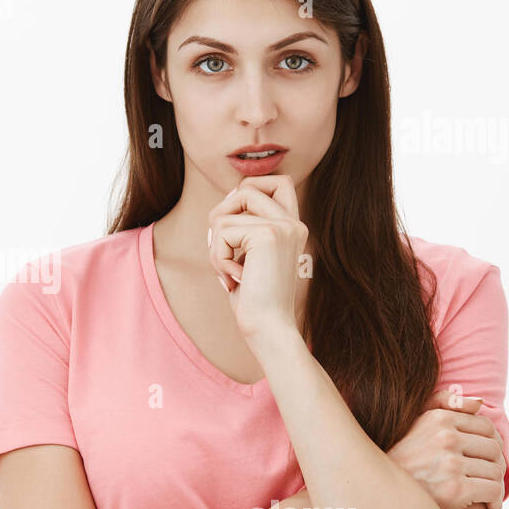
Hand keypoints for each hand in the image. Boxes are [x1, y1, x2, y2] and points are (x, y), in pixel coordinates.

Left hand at [206, 175, 308, 341]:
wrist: (269, 327)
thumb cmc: (254, 300)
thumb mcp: (249, 257)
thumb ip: (245, 228)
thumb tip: (228, 199)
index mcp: (293, 228)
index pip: (279, 181)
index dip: (250, 189)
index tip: (236, 224)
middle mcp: (293, 223)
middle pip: (246, 188)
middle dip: (221, 216)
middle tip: (222, 250)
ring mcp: (283, 226)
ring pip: (225, 212)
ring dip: (215, 244)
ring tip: (228, 271)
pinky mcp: (268, 234)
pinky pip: (222, 231)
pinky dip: (217, 256)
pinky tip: (234, 278)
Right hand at [387, 388, 506, 508]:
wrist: (381, 493)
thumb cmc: (399, 457)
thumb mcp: (415, 420)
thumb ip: (443, 403)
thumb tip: (479, 402)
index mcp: (439, 419)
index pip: (486, 426)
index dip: (492, 443)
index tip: (487, 458)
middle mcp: (446, 438)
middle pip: (494, 449)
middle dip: (495, 465)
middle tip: (488, 479)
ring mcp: (450, 464)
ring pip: (496, 471)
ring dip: (496, 486)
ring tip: (488, 495)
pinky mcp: (455, 489)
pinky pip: (492, 492)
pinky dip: (495, 503)